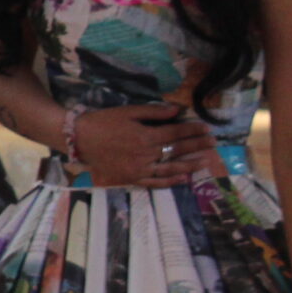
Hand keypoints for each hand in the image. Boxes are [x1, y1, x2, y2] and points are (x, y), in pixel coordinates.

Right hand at [69, 103, 220, 186]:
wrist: (78, 139)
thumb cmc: (102, 122)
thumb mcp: (127, 111)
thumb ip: (153, 112)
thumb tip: (177, 110)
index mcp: (146, 135)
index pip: (176, 132)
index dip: (193, 130)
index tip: (206, 128)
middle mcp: (146, 153)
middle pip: (177, 149)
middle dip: (197, 145)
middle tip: (213, 143)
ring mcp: (140, 168)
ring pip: (171, 167)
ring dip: (190, 164)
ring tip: (206, 161)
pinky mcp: (132, 178)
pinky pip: (155, 182)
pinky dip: (170, 181)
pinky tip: (183, 178)